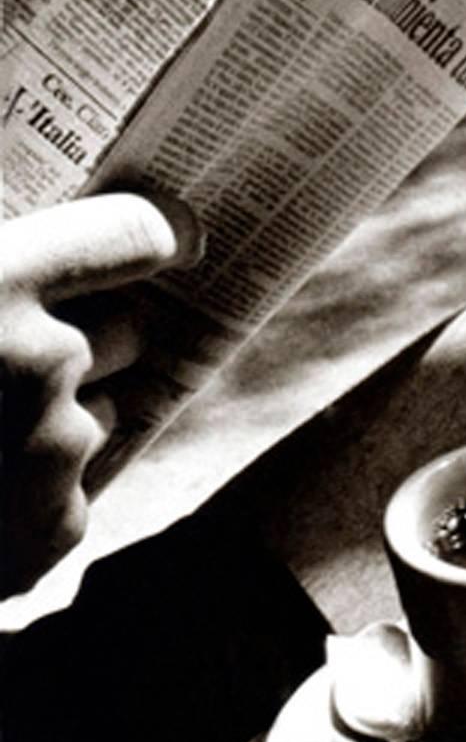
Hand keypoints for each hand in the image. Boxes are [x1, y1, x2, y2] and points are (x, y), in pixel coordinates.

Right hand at [1, 191, 201, 594]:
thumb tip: (21, 213)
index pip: (137, 234)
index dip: (156, 236)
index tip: (167, 242)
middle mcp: (43, 363)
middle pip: (129, 331)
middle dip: (91, 335)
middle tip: (23, 350)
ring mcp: (56, 453)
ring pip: (95, 415)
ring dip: (54, 418)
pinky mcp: (57, 529)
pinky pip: (71, 490)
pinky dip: (31, 492)